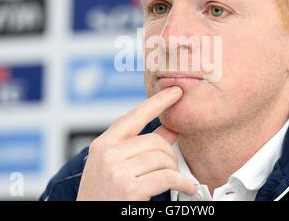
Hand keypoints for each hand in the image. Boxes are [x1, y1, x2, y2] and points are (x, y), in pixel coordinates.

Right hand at [77, 86, 196, 200]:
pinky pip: (167, 177)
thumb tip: (170, 130)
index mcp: (102, 145)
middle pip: (155, 140)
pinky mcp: (129, 189)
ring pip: (162, 157)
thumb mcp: (114, 168)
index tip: (175, 92)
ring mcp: (116, 171)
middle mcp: (107, 154)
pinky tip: (186, 187)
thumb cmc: (103, 197)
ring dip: (174, 170)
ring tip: (174, 180)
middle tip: (172, 167)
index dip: (157, 102)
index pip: (134, 116)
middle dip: (170, 154)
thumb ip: (141, 147)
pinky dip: (182, 183)